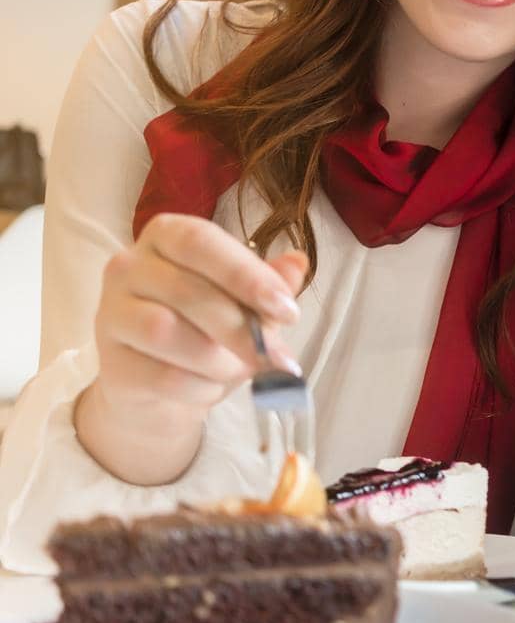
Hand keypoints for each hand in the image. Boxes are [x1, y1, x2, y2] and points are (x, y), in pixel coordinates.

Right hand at [76, 213, 308, 484]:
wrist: (159, 382)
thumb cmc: (206, 326)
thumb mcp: (244, 300)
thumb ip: (268, 283)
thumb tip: (298, 263)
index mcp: (167, 235)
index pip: (201, 243)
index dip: (247, 276)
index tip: (287, 310)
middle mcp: (129, 265)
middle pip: (187, 292)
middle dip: (242, 329)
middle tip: (279, 358)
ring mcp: (110, 312)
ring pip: (166, 333)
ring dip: (220, 360)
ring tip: (243, 370)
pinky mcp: (109, 360)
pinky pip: (161, 376)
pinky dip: (201, 387)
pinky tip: (214, 387)